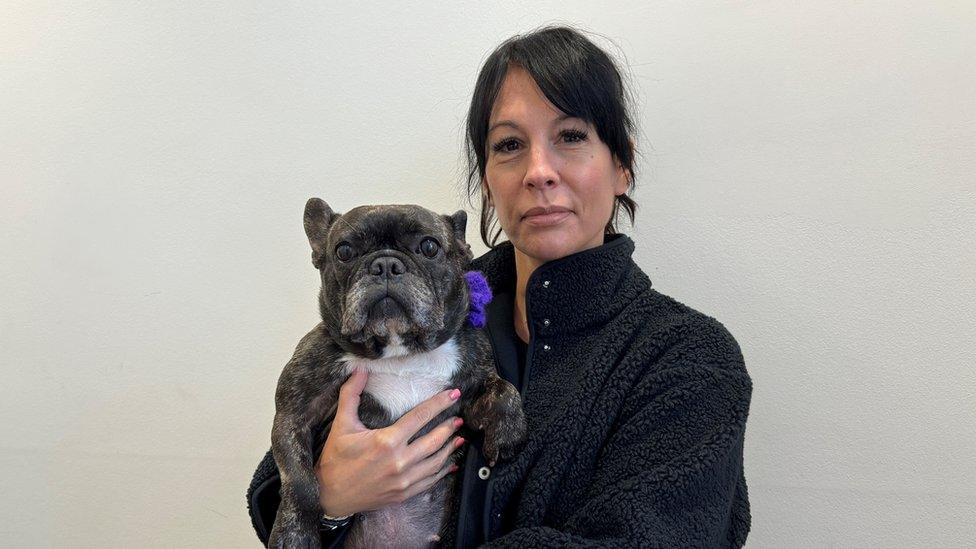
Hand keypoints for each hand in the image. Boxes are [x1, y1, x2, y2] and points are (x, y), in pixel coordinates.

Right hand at [314, 367, 465, 516]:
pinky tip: (450, 464)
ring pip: (436, 462)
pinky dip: (443, 471)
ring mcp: (403, 480)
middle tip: (460, 417)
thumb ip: (351, 395)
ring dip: (450, 448)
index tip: (454, 394)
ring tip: (459, 437)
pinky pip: (430, 482)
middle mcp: (399, 461)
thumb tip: (360, 370)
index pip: (420, 417)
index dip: (439, 403)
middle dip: (449, 427)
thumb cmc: (335, 459)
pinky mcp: (403, 495)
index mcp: (387, 441)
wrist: (329, 496)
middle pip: (434, 440)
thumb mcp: (342, 425)